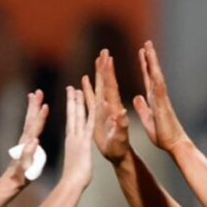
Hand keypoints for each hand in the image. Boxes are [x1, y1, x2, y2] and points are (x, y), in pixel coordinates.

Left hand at [3, 90, 48, 188]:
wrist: (11, 181)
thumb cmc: (20, 177)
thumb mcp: (25, 167)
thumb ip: (28, 154)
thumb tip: (34, 141)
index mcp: (27, 144)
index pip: (35, 127)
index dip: (40, 116)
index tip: (45, 105)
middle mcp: (25, 139)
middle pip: (30, 119)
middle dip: (34, 105)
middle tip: (37, 92)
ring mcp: (24, 140)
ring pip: (29, 120)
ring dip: (32, 107)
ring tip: (34, 95)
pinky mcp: (25, 143)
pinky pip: (30, 126)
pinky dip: (33, 117)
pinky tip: (36, 114)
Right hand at [61, 85, 94, 188]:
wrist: (72, 184)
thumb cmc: (73, 178)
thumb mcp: (74, 163)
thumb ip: (74, 155)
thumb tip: (73, 154)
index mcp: (71, 140)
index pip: (71, 120)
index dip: (71, 108)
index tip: (71, 98)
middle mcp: (73, 136)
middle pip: (73, 114)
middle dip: (73, 100)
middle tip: (72, 88)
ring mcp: (78, 138)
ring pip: (78, 115)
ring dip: (78, 102)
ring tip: (76, 89)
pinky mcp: (84, 142)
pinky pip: (88, 123)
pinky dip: (90, 113)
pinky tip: (91, 103)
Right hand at [83, 49, 130, 163]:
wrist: (118, 155)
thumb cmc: (119, 148)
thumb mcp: (120, 138)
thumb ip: (120, 126)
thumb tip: (121, 113)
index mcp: (114, 109)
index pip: (111, 87)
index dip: (108, 73)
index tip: (107, 59)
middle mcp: (109, 106)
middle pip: (106, 83)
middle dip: (105, 67)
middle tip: (105, 51)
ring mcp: (103, 109)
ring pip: (99, 87)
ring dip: (98, 74)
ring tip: (97, 59)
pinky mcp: (97, 115)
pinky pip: (91, 98)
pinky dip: (88, 88)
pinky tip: (85, 79)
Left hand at [133, 41, 191, 152]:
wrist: (174, 144)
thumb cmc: (162, 134)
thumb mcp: (148, 119)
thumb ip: (143, 107)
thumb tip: (137, 97)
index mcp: (154, 99)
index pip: (148, 78)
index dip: (144, 65)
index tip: (141, 52)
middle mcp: (159, 96)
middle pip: (153, 73)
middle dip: (150, 57)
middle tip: (146, 42)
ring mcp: (162, 99)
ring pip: (157, 76)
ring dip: (153, 62)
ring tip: (149, 47)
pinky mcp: (163, 105)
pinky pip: (159, 89)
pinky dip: (156, 78)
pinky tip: (153, 68)